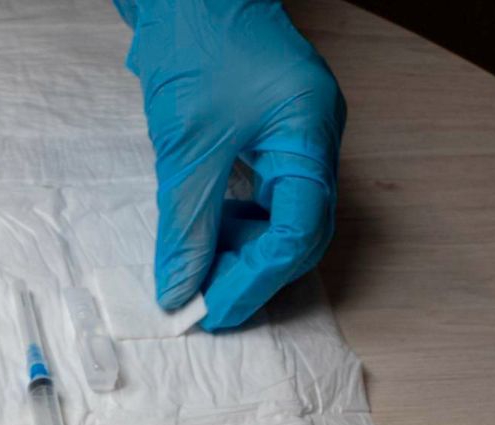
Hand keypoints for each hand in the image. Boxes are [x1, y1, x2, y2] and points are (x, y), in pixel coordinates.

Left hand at [119, 0, 345, 328]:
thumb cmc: (197, 42)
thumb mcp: (186, 147)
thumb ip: (186, 226)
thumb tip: (179, 292)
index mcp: (310, 133)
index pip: (300, 231)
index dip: (255, 280)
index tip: (211, 311)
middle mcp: (315, 138)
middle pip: (300, 233)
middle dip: (252, 273)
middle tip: (203, 304)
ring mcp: (297, 137)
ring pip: (281, 220)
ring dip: (240, 253)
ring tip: (196, 269)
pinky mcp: (272, 137)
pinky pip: (264, 199)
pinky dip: (234, 227)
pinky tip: (204, 236)